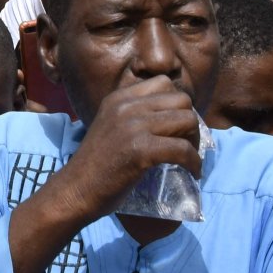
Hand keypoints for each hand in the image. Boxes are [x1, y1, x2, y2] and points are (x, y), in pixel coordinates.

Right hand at [54, 76, 200, 220]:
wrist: (76, 189)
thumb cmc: (97, 165)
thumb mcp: (113, 126)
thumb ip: (135, 116)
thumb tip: (175, 116)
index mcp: (118, 98)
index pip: (164, 83)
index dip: (177, 104)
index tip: (177, 126)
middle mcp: (125, 106)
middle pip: (182, 100)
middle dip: (191, 123)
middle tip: (187, 144)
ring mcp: (132, 126)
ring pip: (187, 120)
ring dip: (195, 142)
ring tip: (189, 159)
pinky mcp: (140, 150)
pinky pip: (183, 149)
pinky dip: (194, 163)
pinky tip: (192, 173)